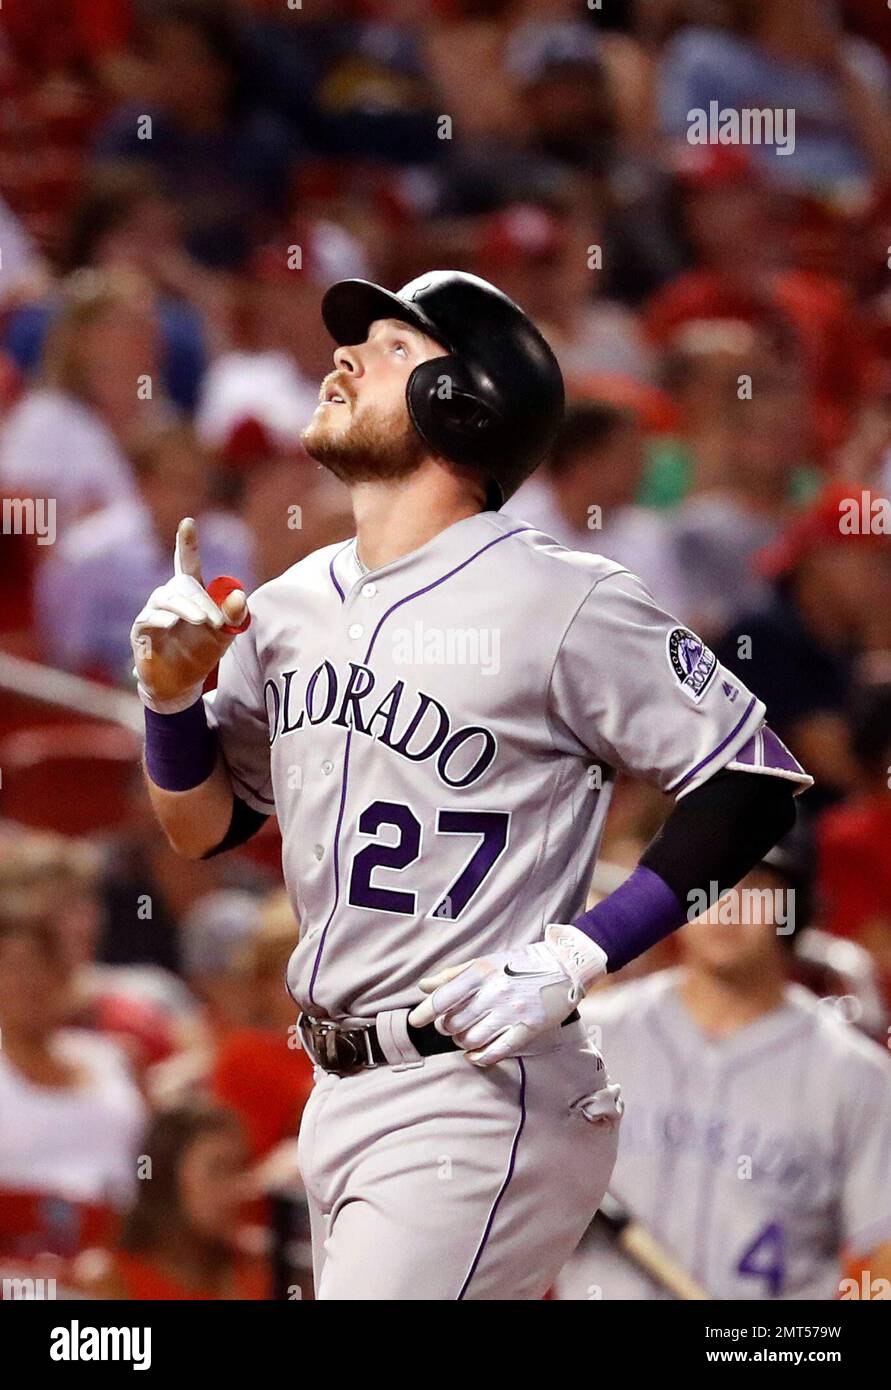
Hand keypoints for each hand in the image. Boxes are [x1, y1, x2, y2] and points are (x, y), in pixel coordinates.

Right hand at [131, 518, 248, 710]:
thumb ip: (234, 617)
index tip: (188, 522)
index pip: (186, 563)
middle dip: (202, 601)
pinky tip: (172, 623)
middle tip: (218, 621)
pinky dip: (161, 618)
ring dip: (186, 608)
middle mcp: (169, 597)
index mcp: (190, 593)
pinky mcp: (141, 630)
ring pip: (165, 598)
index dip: (187, 543)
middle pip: (182, 585)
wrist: (181, 684)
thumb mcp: (224, 636)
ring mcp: (152, 612)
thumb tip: (239, 595)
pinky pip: (148, 618)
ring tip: (201, 621)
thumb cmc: (202, 653)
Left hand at [408, 940, 579, 1067]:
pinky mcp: (527, 1029)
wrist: (565, 966)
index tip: (416, 1021)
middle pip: (454, 1022)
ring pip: (471, 1039)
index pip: (443, 997)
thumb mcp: (486, 961)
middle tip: (449, 1026)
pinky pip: (495, 1051)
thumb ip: (454, 974)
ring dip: (461, 1042)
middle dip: (446, 1027)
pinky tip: (474, 1055)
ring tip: (464, 1037)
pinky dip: (479, 1058)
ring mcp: (511, 1012)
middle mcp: (494, 992)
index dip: (425, 1012)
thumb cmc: (521, 963)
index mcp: (482, 972)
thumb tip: (424, 987)